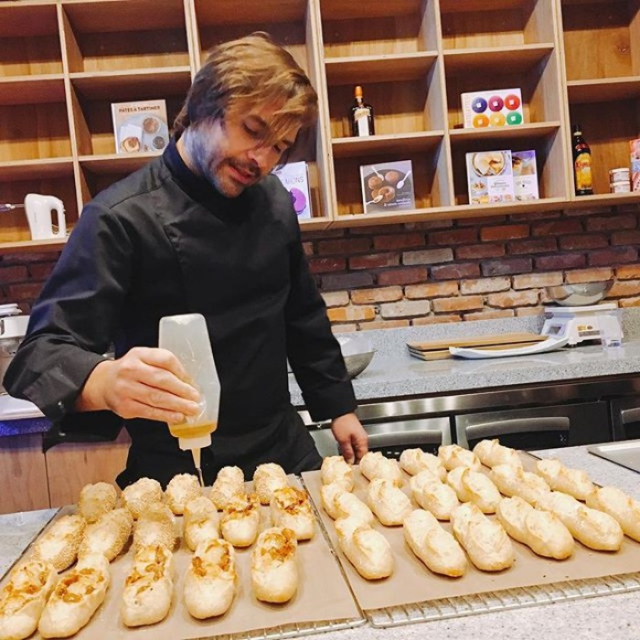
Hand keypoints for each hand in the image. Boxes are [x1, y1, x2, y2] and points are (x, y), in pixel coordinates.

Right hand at [75, 347, 201, 423]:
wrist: (103, 383)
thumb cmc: (131, 371)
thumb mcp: (144, 359)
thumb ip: (164, 367)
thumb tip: (189, 383)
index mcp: (139, 354)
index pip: (165, 359)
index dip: (182, 371)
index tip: (192, 381)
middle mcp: (131, 370)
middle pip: (161, 379)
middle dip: (182, 390)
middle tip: (196, 398)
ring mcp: (126, 389)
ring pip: (156, 398)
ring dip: (177, 405)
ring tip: (191, 409)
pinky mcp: (125, 407)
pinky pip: (149, 412)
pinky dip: (165, 415)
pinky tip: (177, 416)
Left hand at [330, 412, 367, 463]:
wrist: (339, 411)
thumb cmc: (342, 422)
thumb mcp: (343, 440)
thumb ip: (348, 452)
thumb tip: (350, 462)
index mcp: (362, 441)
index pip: (363, 458)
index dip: (357, 464)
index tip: (350, 469)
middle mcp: (362, 439)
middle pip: (360, 454)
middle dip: (354, 460)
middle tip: (346, 465)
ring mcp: (358, 436)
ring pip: (356, 450)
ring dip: (351, 454)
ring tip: (344, 459)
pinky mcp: (354, 434)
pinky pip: (353, 445)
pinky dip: (349, 449)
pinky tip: (344, 451)